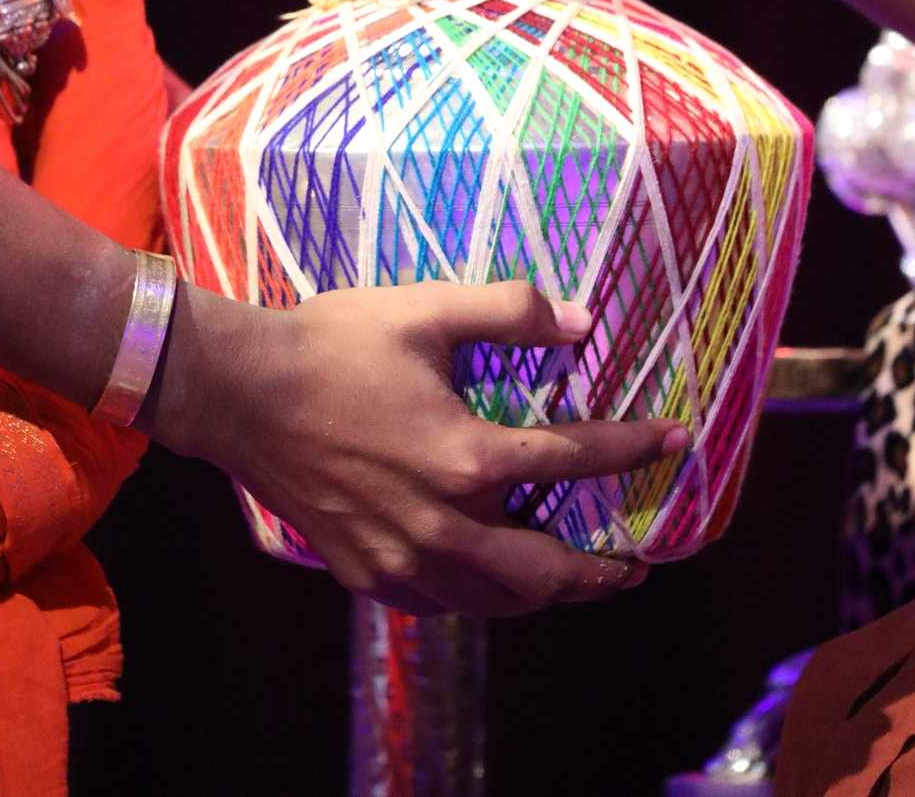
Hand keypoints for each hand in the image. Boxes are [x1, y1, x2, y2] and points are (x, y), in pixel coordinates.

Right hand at [149, 278, 686, 617]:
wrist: (241, 392)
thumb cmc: (334, 343)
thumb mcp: (426, 309)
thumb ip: (510, 310)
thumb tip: (582, 322)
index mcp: (466, 455)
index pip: (572, 460)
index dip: (630, 448)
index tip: (672, 439)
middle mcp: (443, 522)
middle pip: (544, 571)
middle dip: (599, 572)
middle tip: (634, 564)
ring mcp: (401, 557)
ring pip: (494, 601)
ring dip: (544, 594)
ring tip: (574, 580)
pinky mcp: (365, 572)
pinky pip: (439, 605)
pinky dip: (478, 601)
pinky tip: (488, 582)